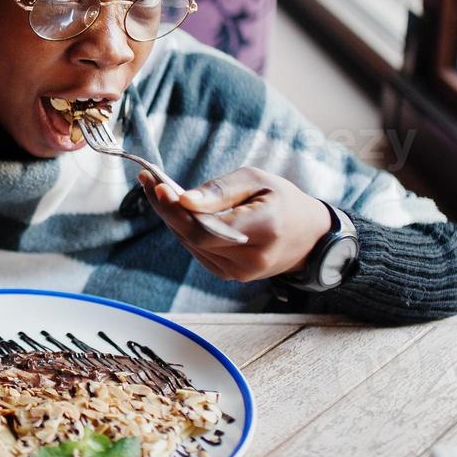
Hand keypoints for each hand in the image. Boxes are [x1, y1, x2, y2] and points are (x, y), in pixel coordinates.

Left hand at [139, 166, 331, 283]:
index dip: (177, 210)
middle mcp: (252, 258)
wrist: (308, 236)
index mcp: (265, 229)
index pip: (208, 228)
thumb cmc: (283, 200)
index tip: (158, 185)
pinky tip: (177, 210)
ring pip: (192, 244)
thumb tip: (183, 200)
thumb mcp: (257, 181)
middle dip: (167, 208)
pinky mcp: (230, 275)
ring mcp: (240, 272)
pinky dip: (185, 230)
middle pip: (194, 237)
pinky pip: (198, 250)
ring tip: (159, 190)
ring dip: (172, 218)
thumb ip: (220, 191)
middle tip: (148, 181)